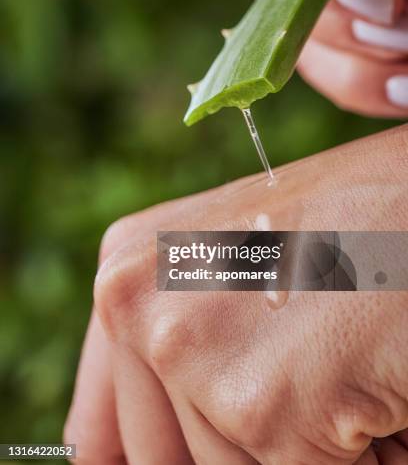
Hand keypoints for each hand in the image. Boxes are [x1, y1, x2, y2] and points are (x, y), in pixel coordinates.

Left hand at [65, 124, 407, 463]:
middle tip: (305, 372)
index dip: (143, 456)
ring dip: (303, 446)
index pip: (107, 428)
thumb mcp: (232, 267)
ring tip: (339, 361)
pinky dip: (357, 455)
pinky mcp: (268, 405)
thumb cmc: (344, 222)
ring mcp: (197, 356)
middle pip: (168, 460)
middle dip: (246, 446)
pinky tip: (371, 379)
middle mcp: (143, 311)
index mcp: (127, 277)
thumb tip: (115, 457)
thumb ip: (169, 349)